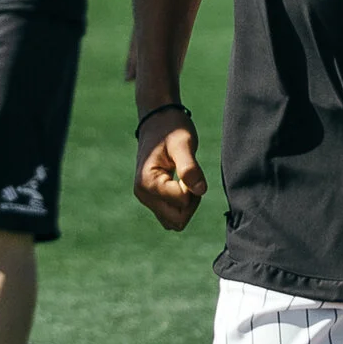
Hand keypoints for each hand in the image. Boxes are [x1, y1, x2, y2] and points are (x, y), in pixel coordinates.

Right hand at [135, 112, 205, 230]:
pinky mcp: (151, 199)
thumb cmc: (171, 129)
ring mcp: (145, 198)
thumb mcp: (183, 144)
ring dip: (186, 206)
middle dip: (191, 203)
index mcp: (147, 182)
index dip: (193, 187)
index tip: (188, 168)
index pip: (182, 203)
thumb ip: (190, 167)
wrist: (158, 121)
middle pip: (177, 220)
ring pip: (174, 222)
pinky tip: (181, 186)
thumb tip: (200, 191)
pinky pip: (171, 217)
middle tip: (190, 178)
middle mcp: (142, 194)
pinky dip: (181, 207)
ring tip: (185, 181)